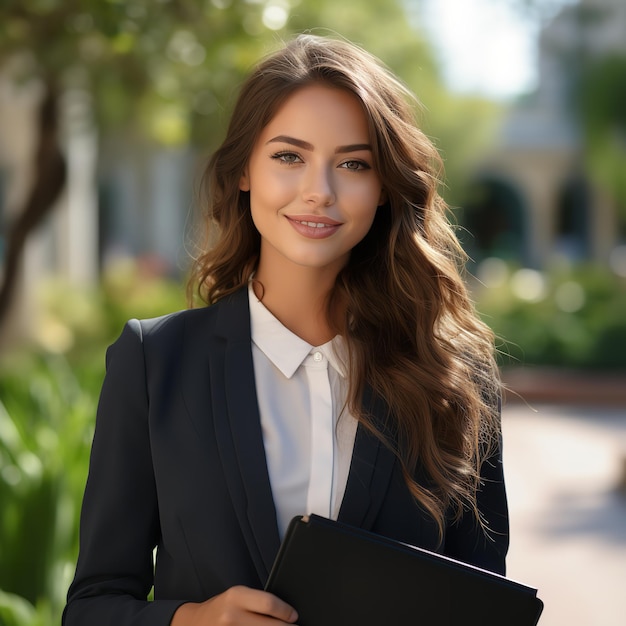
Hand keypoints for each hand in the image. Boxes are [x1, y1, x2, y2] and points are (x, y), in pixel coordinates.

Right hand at [170, 585, 298, 624]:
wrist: (195, 623)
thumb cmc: (220, 608)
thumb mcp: (237, 596)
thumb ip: (258, 602)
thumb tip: (285, 612)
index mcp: (236, 596)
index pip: (269, 603)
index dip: (285, 611)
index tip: (294, 616)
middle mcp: (231, 616)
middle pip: (269, 625)